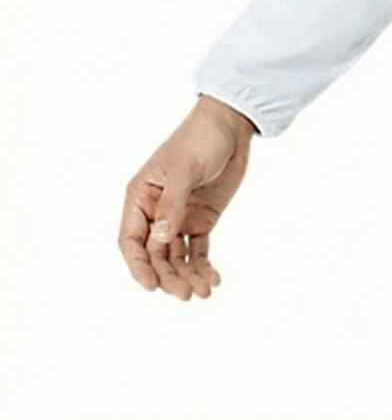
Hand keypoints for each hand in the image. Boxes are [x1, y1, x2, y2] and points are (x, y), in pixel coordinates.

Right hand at [118, 95, 257, 298]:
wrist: (231, 126)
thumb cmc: (200, 138)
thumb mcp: (184, 169)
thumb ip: (172, 204)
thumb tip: (160, 238)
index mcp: (141, 197)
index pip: (131, 240)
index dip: (138, 265)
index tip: (151, 286)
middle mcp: (156, 212)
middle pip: (155, 254)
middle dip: (168, 276)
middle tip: (185, 293)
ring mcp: (179, 217)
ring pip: (176, 256)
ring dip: (187, 275)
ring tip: (203, 291)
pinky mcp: (201, 219)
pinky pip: (197, 249)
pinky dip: (202, 265)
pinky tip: (212, 279)